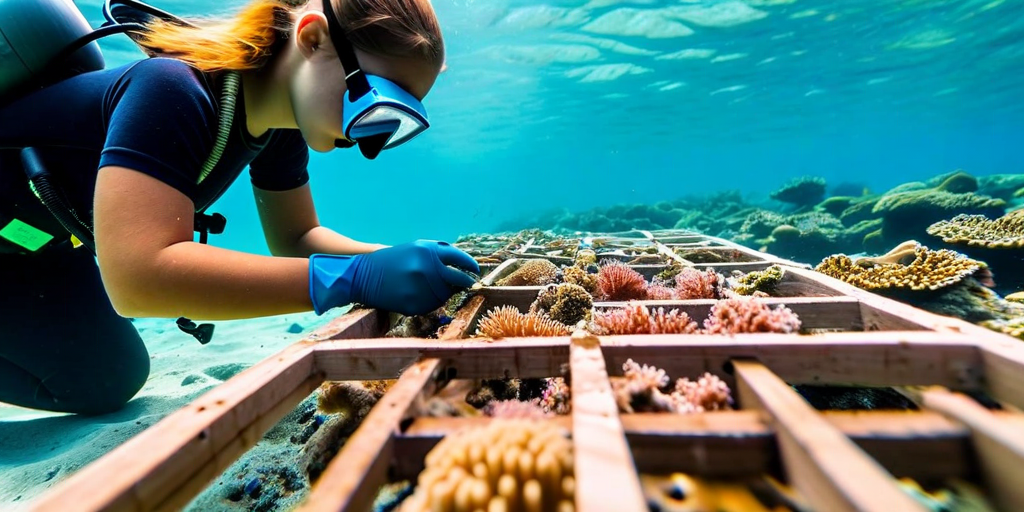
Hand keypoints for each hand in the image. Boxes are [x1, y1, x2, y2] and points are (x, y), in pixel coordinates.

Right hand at [309, 240, 479, 315]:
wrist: (362, 276)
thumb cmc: (391, 260)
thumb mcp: (414, 248)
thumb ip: (437, 254)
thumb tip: (462, 265)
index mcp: (427, 250)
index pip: (458, 258)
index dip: (470, 265)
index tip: (476, 270)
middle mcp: (426, 268)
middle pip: (458, 278)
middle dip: (465, 281)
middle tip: (469, 284)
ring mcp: (421, 287)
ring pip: (446, 294)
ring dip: (447, 292)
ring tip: (436, 288)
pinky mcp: (414, 304)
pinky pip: (433, 305)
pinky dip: (433, 302)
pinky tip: (424, 295)